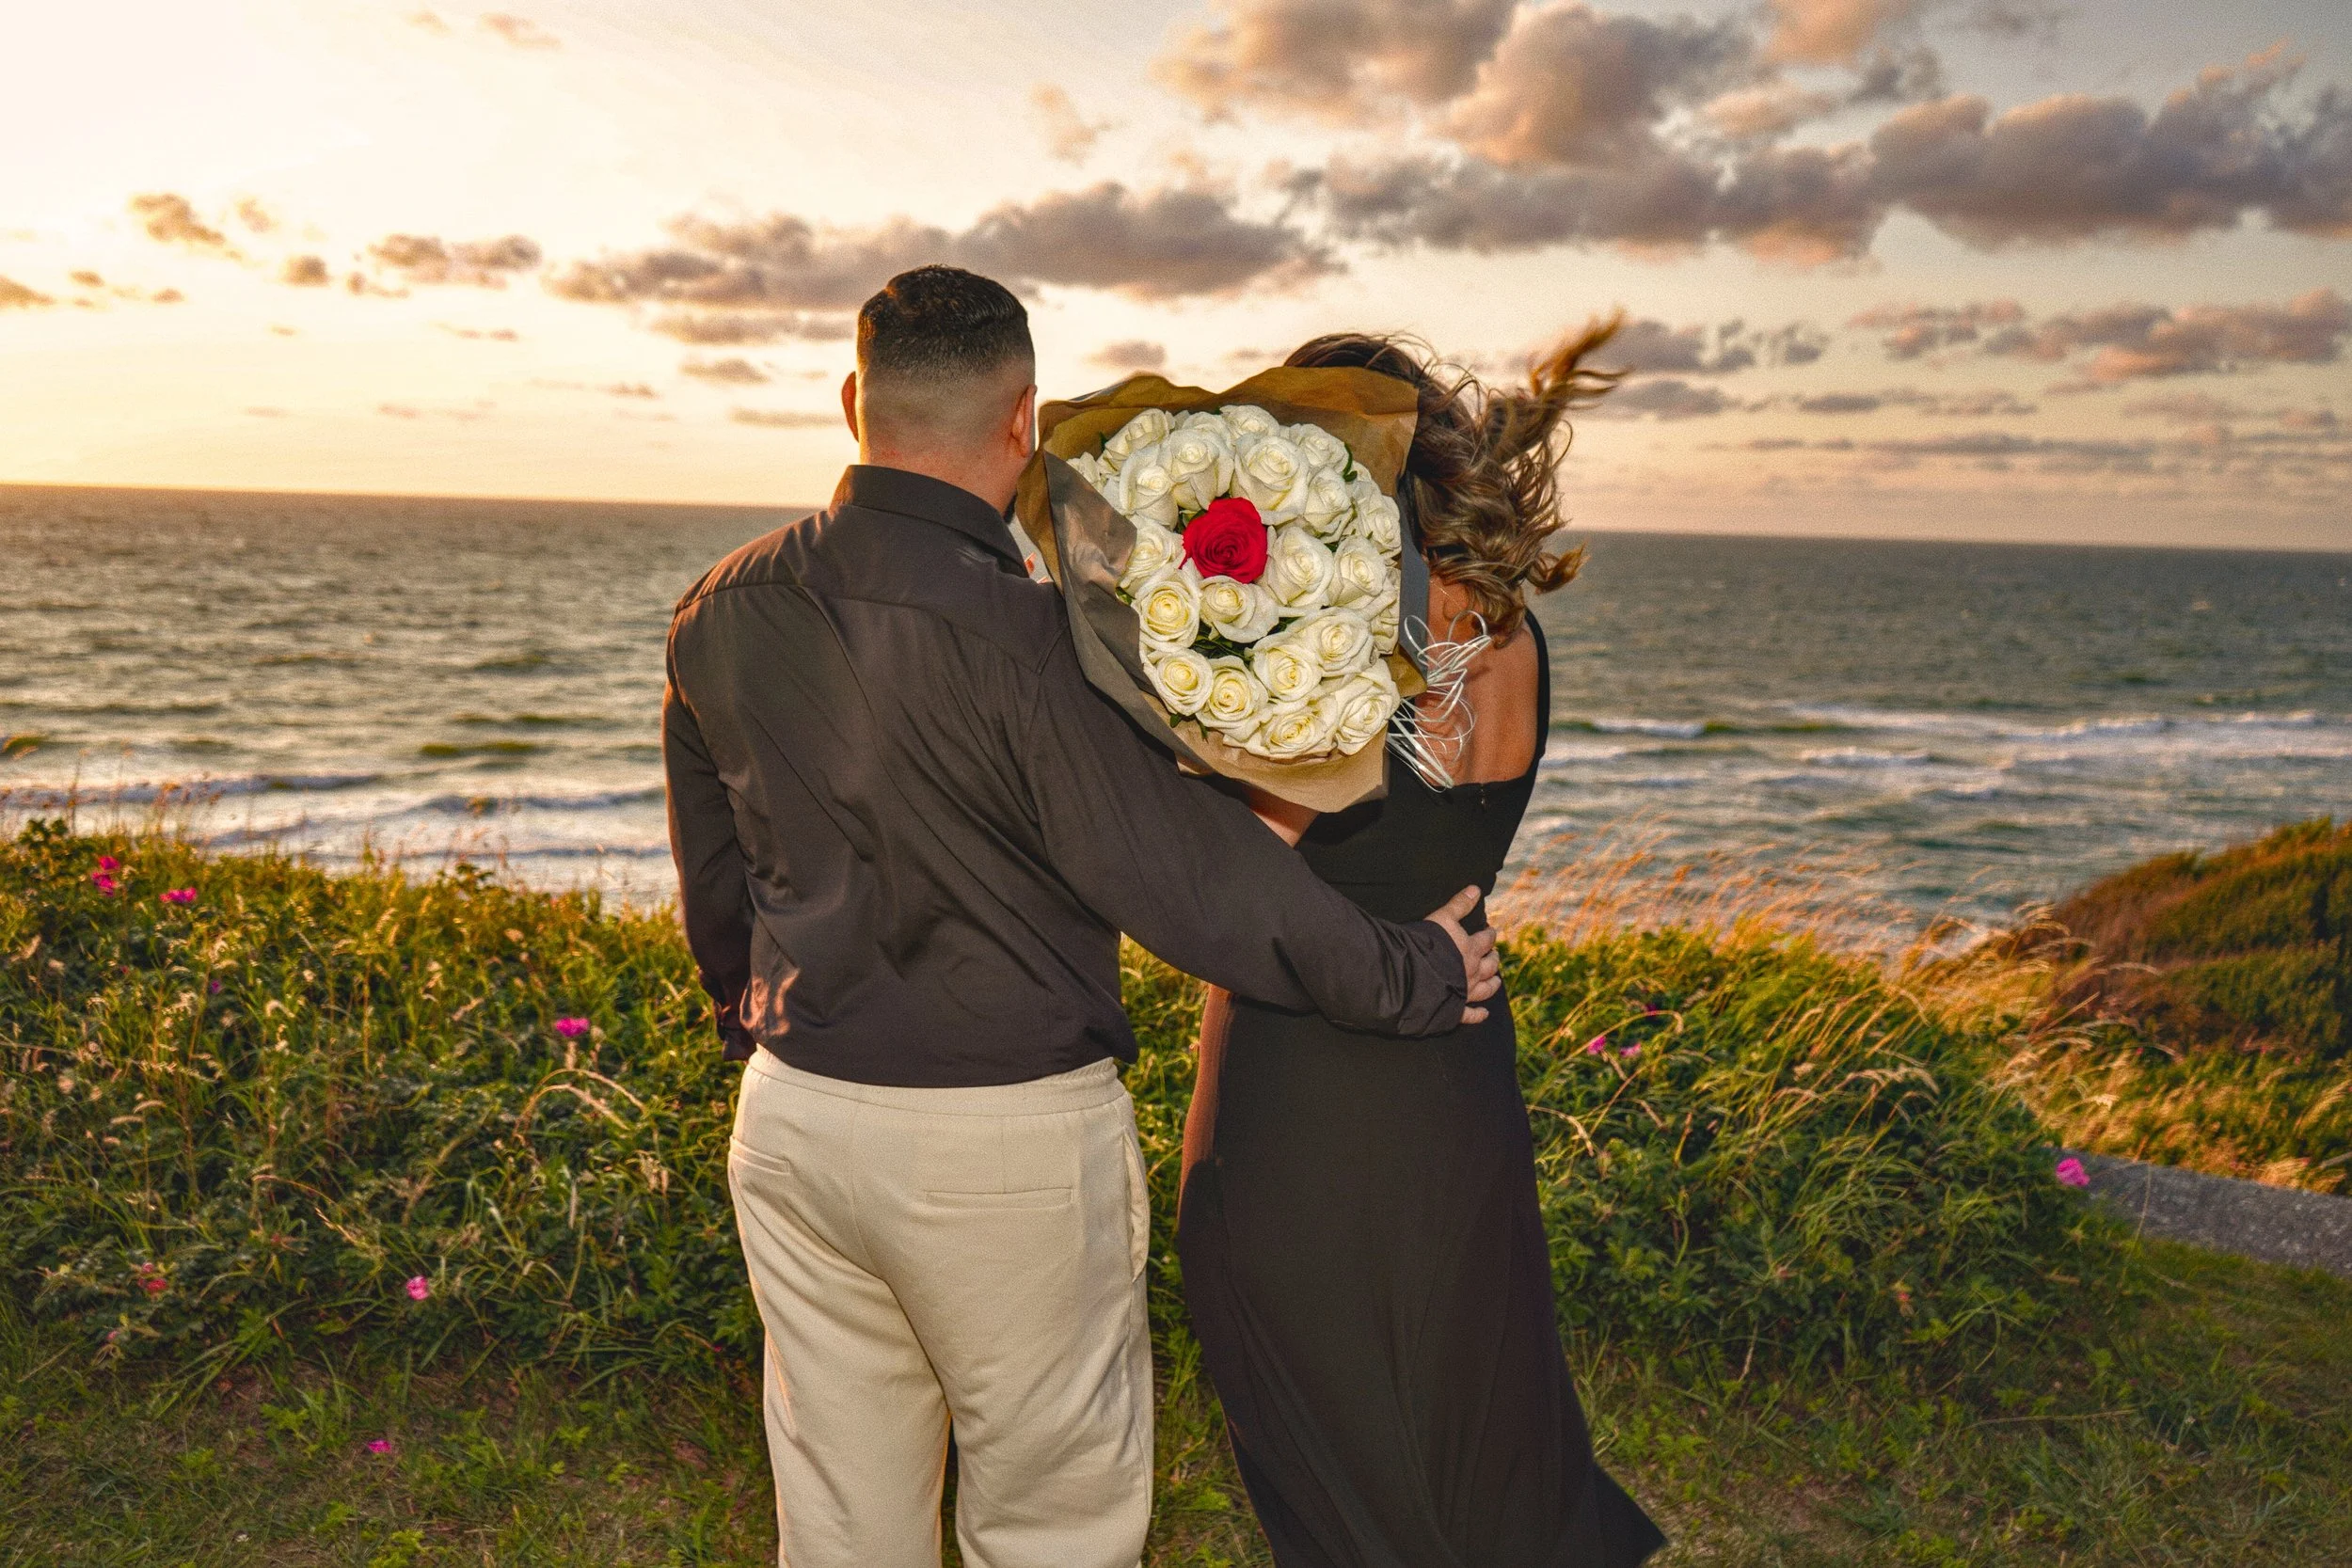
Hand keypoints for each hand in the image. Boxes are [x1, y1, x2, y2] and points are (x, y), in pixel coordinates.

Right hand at [1424, 885, 1499, 1026]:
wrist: (1409, 976)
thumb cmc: (1423, 945)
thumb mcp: (1441, 918)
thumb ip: (1459, 904)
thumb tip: (1476, 888)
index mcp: (1469, 949)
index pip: (1486, 939)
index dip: (1489, 934)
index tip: (1489, 931)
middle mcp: (1472, 971)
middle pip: (1490, 964)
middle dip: (1493, 958)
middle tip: (1494, 954)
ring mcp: (1465, 992)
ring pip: (1486, 989)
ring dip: (1493, 984)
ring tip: (1496, 980)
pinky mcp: (1454, 1010)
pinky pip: (1470, 1015)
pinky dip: (1479, 1014)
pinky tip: (1484, 1014)